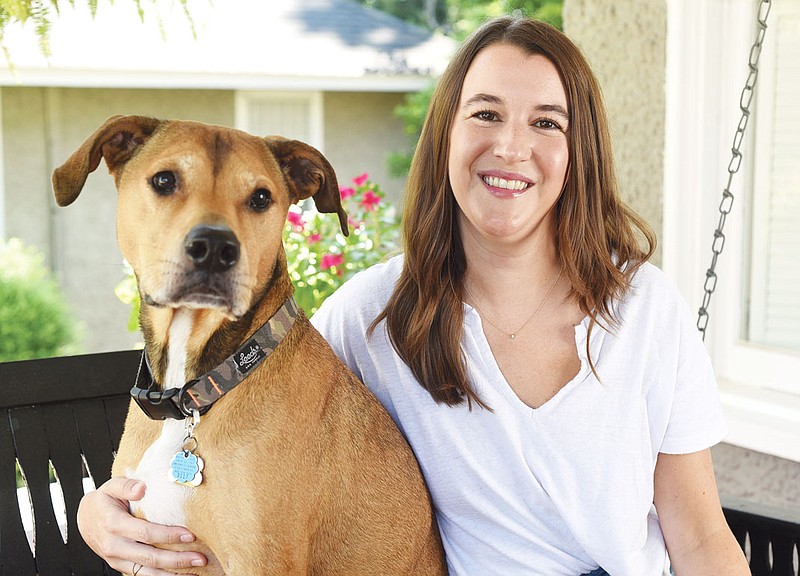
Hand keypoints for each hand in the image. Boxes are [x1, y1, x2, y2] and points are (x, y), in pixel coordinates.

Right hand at [77, 477, 206, 574]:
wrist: (84, 518)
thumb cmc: (103, 501)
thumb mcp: (111, 486)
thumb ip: (127, 485)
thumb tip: (142, 488)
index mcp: (113, 524)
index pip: (145, 533)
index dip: (168, 535)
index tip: (190, 535)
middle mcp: (114, 545)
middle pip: (149, 556)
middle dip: (176, 559)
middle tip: (200, 558)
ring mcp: (116, 558)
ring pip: (146, 571)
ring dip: (171, 573)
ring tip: (195, 571)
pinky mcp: (120, 565)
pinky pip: (141, 575)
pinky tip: (178, 575)